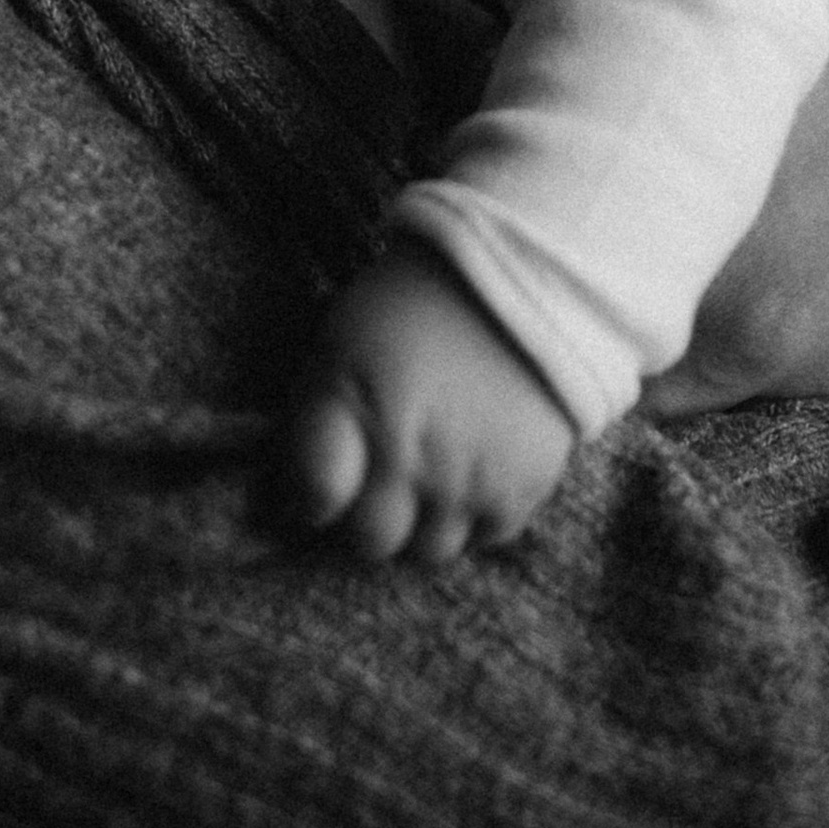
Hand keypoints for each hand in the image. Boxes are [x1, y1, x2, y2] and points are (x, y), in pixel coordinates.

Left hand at [283, 239, 577, 560]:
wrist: (516, 276)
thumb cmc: (411, 304)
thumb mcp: (339, 342)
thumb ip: (314, 420)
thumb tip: (304, 494)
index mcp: (355, 411)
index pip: (312, 501)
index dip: (307, 500)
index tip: (318, 486)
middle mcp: (411, 458)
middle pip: (370, 541)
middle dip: (363, 516)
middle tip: (375, 478)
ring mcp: (470, 480)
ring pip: (429, 550)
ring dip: (420, 521)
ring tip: (426, 473)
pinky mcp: (524, 486)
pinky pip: (487, 536)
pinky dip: (475, 514)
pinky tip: (470, 468)